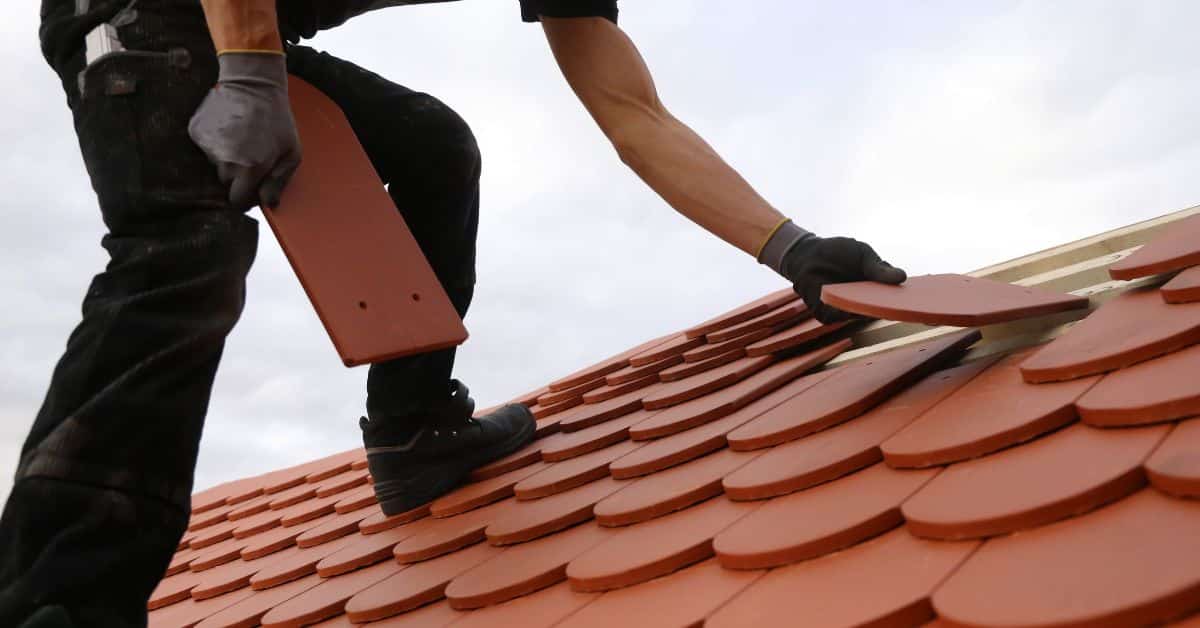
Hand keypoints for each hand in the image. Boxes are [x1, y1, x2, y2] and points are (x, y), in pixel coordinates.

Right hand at [188, 52, 300, 210]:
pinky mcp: (196, 132)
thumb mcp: (291, 153)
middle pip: (225, 184)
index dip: (245, 198)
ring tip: (241, 139)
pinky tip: (228, 129)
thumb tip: (268, 205)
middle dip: (237, 177)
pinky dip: (215, 143)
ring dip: (226, 159)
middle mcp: (225, 161)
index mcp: (250, 169)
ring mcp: (207, 146)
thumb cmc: (277, 120)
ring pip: (214, 166)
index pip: (237, 201)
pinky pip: (204, 148)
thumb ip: (279, 182)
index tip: (251, 189)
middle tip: (250, 156)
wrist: (253, 84)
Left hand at [782, 235, 906, 322]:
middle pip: (881, 310)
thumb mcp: (863, 255)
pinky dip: (849, 311)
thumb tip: (903, 277)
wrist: (808, 252)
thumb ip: (879, 268)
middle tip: (909, 307)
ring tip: (885, 305)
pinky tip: (858, 306)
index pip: (893, 298)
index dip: (906, 301)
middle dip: (893, 308)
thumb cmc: (837, 252)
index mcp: (874, 290)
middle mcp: (862, 303)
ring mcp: (845, 310)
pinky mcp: (828, 315)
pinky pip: (842, 316)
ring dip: (871, 310)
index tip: (922, 301)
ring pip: (862, 315)